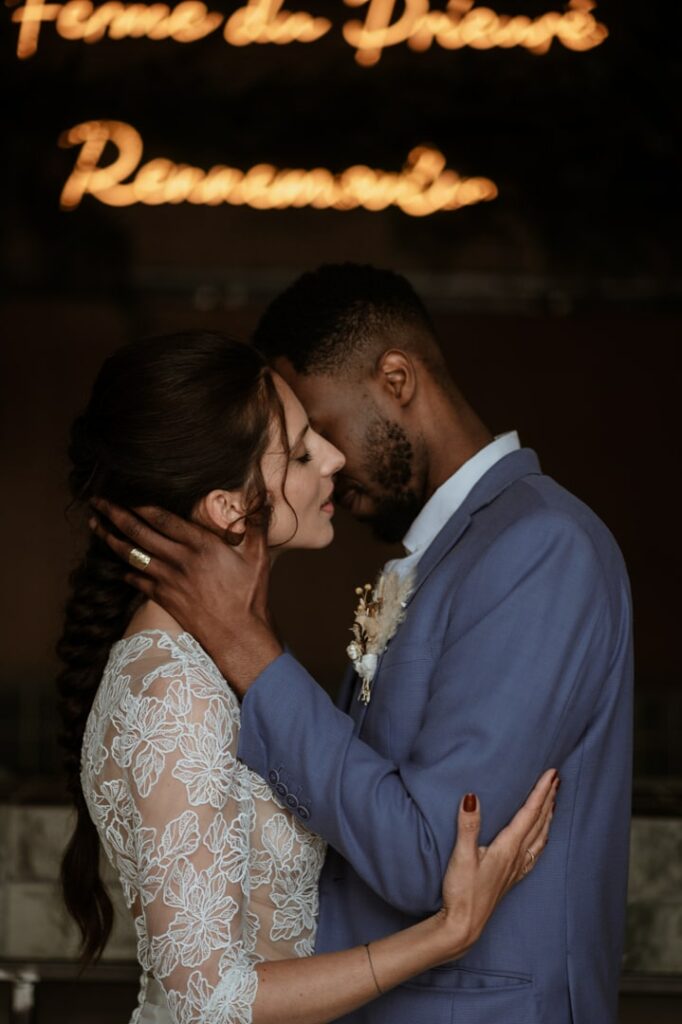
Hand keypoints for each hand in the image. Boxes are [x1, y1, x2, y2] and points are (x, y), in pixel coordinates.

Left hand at [89, 499, 282, 692]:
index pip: (162, 518)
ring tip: (94, 524)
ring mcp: (167, 580)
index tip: (127, 496)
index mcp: (200, 545)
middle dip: (114, 514)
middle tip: (97, 501)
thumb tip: (263, 498)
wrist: (237, 635)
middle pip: (138, 532)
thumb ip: (257, 525)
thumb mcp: (258, 557)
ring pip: (130, 554)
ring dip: (109, 538)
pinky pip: (136, 579)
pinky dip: (124, 569)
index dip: (141, 505)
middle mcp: (179, 560)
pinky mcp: (163, 598)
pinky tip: (116, 563)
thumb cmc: (249, 596)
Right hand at [439, 769, 558, 959]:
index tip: (552, 773)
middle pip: (539, 822)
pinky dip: (542, 838)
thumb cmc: (462, 892)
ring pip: (540, 837)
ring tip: (554, 801)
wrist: (464, 926)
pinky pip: (535, 853)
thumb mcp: (460, 856)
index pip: (529, 813)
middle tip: (557, 779)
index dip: (541, 791)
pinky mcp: (511, 878)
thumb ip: (468, 825)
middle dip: (548, 799)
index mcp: (507, 848)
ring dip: (548, 816)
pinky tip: (541, 838)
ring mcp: (516, 869)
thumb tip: (472, 796)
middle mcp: (517, 857)